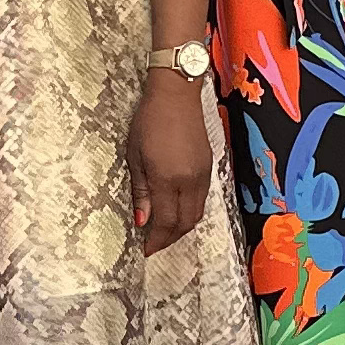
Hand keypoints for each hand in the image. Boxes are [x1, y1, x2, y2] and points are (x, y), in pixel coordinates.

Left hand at [128, 71, 213, 246]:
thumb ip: (141, 191)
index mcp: (168, 179)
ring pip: (197, 213)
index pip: (166, 222)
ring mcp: (203, 174)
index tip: (145, 250)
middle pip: (185, 223)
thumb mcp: (135, 156)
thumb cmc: (149, 121)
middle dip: (170, 238)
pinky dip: (190, 212)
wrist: (177, 94)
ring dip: (181, 227)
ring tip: (164, 230)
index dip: (156, 241)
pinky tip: (176, 209)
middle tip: (154, 244)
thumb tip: (141, 221)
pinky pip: (202, 199)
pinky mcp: (209, 167)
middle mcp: (190, 181)